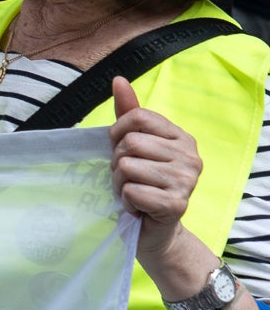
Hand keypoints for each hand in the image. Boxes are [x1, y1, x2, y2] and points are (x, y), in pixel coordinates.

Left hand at [110, 78, 203, 273]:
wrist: (153, 230)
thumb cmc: (140, 183)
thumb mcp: (132, 145)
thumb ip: (128, 113)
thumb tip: (119, 79)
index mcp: (182, 138)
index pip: (138, 117)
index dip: (118, 133)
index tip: (122, 150)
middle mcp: (191, 157)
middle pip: (130, 143)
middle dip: (118, 162)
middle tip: (130, 178)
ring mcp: (186, 181)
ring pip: (127, 166)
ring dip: (120, 183)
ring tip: (134, 191)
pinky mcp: (176, 205)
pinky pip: (131, 190)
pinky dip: (126, 200)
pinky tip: (138, 207)